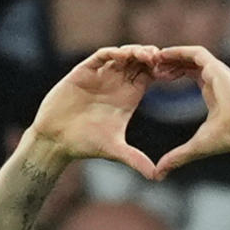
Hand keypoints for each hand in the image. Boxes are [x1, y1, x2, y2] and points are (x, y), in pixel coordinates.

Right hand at [27, 45, 162, 177]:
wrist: (55, 140)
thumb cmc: (84, 144)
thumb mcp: (115, 150)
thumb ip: (135, 159)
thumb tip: (156, 177)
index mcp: (128, 97)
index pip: (149, 75)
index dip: (161, 70)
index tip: (173, 71)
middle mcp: (115, 83)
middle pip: (139, 61)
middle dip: (151, 56)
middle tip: (162, 58)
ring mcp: (100, 76)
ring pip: (122, 54)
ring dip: (135, 51)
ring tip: (147, 55)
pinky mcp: (84, 72)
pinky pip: (101, 56)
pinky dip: (113, 53)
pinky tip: (122, 56)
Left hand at [152, 45, 229, 177]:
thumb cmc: (224, 140)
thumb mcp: (193, 148)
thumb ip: (176, 157)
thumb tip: (158, 174)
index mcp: (211, 92)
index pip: (190, 74)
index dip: (173, 73)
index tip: (156, 77)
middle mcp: (215, 79)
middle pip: (189, 63)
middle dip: (170, 63)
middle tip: (151, 66)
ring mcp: (218, 72)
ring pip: (191, 55)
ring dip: (172, 55)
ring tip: (154, 59)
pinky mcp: (218, 69)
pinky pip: (196, 53)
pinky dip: (180, 51)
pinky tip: (164, 54)